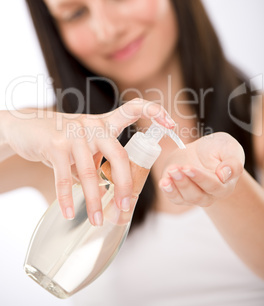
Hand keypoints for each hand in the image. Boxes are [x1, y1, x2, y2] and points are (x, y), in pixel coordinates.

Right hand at [2, 99, 174, 223]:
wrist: (27, 128)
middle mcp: (92, 125)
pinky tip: (68, 213)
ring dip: (95, 200)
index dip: (153, 112)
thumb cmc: (63, 138)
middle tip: (127, 206)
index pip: (133, 109)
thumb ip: (100, 159)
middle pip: (118, 155)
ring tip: (98, 220)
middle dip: (125, 184)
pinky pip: (64, 178)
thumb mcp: (86, 142)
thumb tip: (113, 189)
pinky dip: (67, 198)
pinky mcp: (55, 145)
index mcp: (104, 123)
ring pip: (90, 172)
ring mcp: (74, 135)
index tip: (171, 124)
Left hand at [159, 132, 244, 206]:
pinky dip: (168, 191)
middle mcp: (210, 195)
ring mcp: (194, 196)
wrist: (203, 151)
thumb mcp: (230, 148)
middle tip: (176, 168)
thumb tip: (225, 174)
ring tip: (169, 171)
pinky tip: (163, 181)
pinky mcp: (180, 193)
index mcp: (225, 185)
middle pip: (197, 195)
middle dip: (184, 183)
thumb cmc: (219, 149)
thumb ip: (233, 162)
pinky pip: (174, 198)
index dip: (200, 178)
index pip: (214, 186)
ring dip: (175, 186)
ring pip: (184, 198)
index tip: (188, 167)